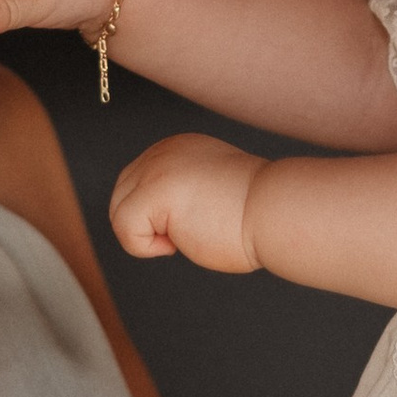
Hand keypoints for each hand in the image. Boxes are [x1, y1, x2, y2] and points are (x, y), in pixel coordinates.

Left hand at [110, 134, 261, 273]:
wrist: (278, 211)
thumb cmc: (255, 214)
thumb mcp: (211, 193)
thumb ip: (180, 195)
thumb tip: (152, 220)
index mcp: (177, 149)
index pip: (136, 184)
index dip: (155, 216)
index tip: (193, 222)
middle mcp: (162, 151)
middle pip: (120, 196)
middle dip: (145, 225)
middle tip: (187, 233)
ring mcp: (156, 167)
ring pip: (119, 212)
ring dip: (147, 236)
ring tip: (185, 235)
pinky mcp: (154, 190)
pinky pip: (124, 228)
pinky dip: (145, 247)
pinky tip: (177, 243)